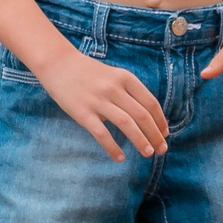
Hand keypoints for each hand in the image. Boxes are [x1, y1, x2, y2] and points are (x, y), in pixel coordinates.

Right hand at [30, 45, 167, 161]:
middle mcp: (114, 88)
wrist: (58, 64)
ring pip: (126, 124)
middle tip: (161, 150)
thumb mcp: (113, 75)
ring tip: (148, 153)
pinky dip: (113, 148)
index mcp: (125, 78)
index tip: (164, 134)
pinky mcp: (82, 113)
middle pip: (142, 115)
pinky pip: (102, 134)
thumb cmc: (88, 72)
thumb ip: (128, 93)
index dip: (160, 121)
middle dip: (155, 135)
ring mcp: (98, 100)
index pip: (150, 102)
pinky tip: (120, 158)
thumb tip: (144, 119)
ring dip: (140, 141)